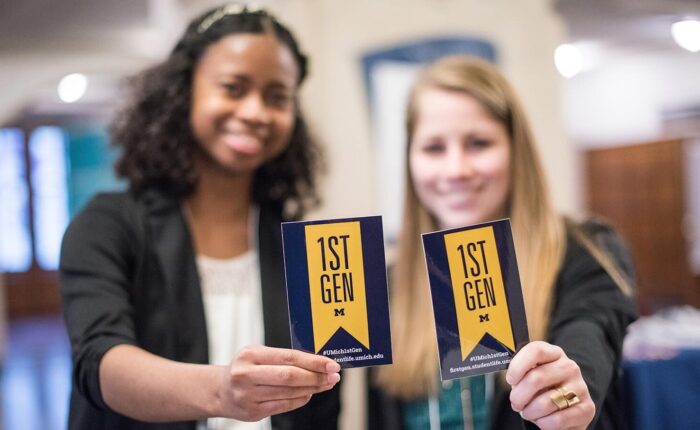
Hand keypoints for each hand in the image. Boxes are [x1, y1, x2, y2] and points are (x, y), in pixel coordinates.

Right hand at [215, 345, 340, 420]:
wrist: (220, 390)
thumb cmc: (245, 368)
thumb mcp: (258, 355)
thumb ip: (283, 357)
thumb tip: (317, 362)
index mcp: (250, 355)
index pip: (289, 357)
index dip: (313, 361)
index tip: (331, 364)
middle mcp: (246, 374)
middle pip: (290, 376)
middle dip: (316, 376)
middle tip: (333, 376)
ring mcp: (248, 395)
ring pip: (289, 392)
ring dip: (312, 388)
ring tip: (325, 384)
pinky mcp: (253, 412)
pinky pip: (284, 406)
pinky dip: (301, 399)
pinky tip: (309, 393)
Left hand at [505, 341, 594, 429]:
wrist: (569, 404)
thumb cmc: (543, 388)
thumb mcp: (532, 374)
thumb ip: (521, 372)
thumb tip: (511, 379)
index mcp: (554, 354)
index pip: (536, 350)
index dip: (518, 366)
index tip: (510, 380)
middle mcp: (570, 367)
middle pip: (536, 378)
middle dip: (519, 396)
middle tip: (516, 403)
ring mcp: (580, 387)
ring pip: (545, 402)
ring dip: (530, 412)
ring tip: (528, 412)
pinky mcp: (587, 409)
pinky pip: (557, 420)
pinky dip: (544, 424)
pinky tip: (543, 420)